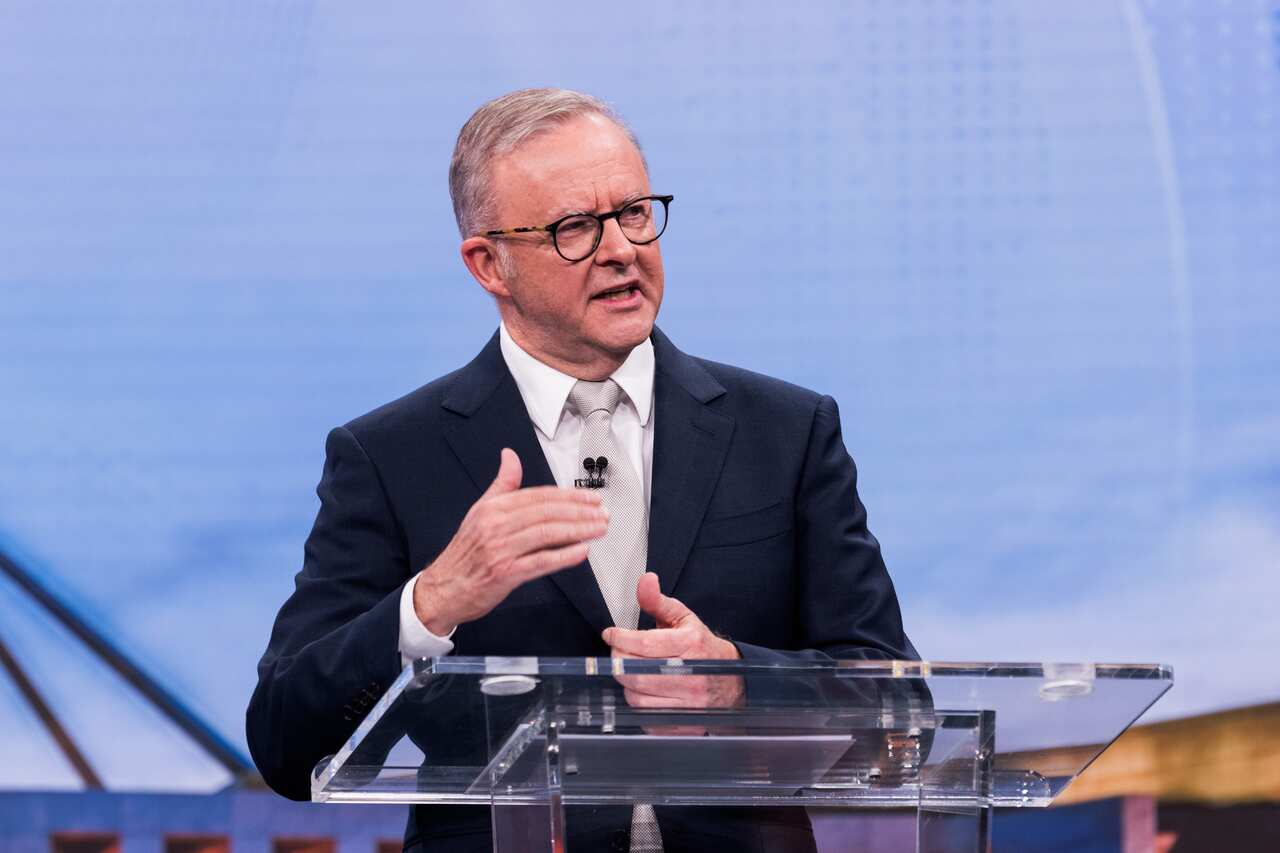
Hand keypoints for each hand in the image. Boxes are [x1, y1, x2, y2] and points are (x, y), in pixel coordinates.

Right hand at [413, 448, 607, 633]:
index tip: (591, 498)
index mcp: (493, 508)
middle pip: (547, 512)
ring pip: (547, 534)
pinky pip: (540, 561)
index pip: (539, 496)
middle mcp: (496, 525)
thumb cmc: (465, 553)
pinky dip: (563, 556)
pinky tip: (581, 551)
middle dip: (580, 511)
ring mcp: (501, 549)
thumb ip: (502, 485)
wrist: (443, 589)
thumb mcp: (479, 511)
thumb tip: (510, 456)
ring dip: (578, 530)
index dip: (569, 496)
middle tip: (602, 513)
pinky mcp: (505, 574)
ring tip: (598, 529)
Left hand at [602, 573, 744, 708]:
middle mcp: (691, 675)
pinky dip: (639, 704)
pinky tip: (645, 691)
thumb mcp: (684, 619)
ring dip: (627, 684)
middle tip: (618, 652)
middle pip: (636, 673)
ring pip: (637, 697)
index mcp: (691, 645)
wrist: (734, 683)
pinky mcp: (683, 724)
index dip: (620, 638)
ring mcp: (688, 703)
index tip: (611, 634)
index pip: (644, 643)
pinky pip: (646, 717)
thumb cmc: (703, 649)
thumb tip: (645, 581)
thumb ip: (659, 601)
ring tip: (633, 672)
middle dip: (619, 661)